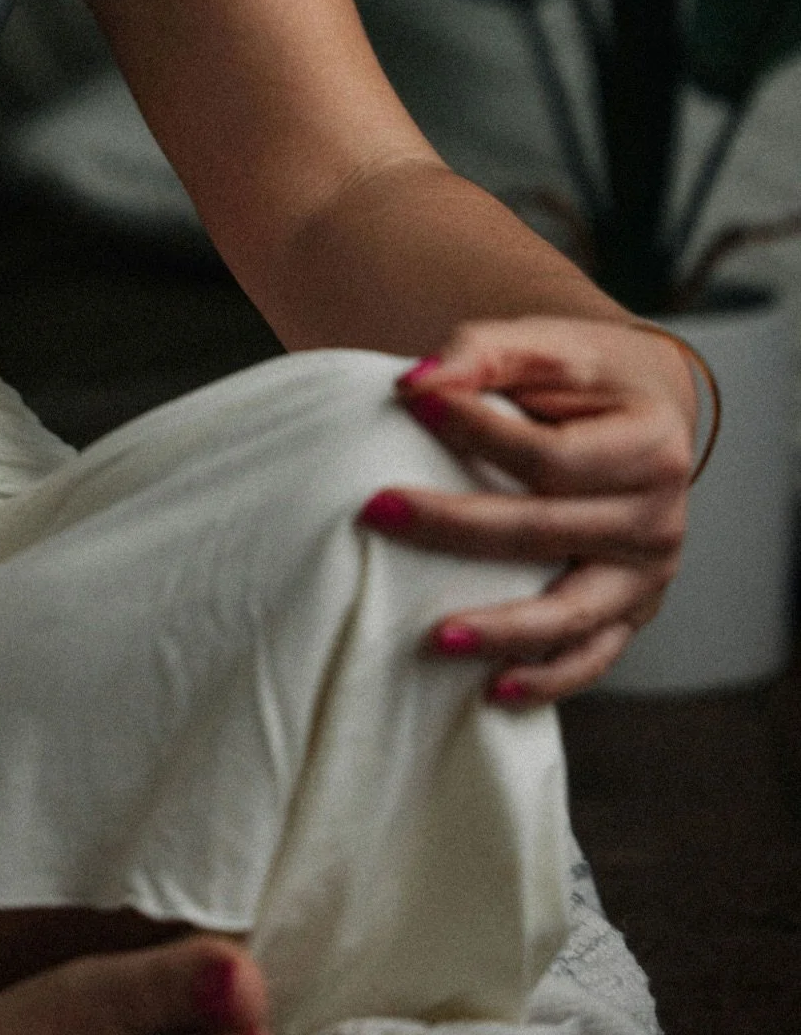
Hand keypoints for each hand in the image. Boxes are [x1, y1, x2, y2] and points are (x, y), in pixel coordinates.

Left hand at [358, 316, 697, 701]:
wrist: (644, 412)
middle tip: (376, 511)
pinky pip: (591, 654)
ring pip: (572, 612)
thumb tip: (416, 385)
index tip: (412, 405)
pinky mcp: (632, 610)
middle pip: (546, 532)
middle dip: (455, 526)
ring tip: (436, 636)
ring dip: (502, 629)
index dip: (479, 432)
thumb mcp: (544, 345)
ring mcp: (648, 573)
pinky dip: (547, 677)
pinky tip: (493, 690)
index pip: (552, 456)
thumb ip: (482, 354)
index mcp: (652, 445)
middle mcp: (659, 518)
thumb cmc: (584, 376)